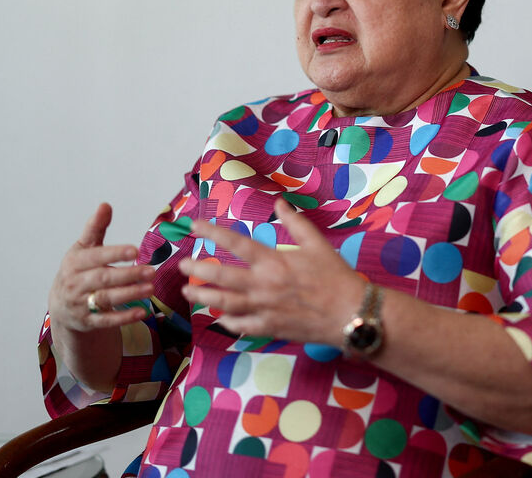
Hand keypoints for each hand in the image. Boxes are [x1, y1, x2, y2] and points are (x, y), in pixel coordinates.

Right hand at [47, 203, 154, 331]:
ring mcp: (80, 304)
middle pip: (103, 279)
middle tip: (152, 271)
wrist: (61, 306)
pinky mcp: (87, 322)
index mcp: (74, 263)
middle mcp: (75, 283)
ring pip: (106, 299)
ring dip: (130, 295)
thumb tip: (105, 205)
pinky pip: (106, 321)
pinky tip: (143, 312)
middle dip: (128, 275)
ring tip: (151, 288)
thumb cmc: (78, 271)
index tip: (135, 250)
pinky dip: (124, 317)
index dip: (115, 253)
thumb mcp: (83, 249)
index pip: (95, 257)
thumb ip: (95, 228)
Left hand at [179, 197, 363, 343]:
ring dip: (203, 296)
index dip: (211, 233)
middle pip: (221, 277)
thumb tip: (280, 203)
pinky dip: (227, 321)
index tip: (194, 226)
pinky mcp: (269, 328)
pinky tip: (219, 317)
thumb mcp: (318, 244)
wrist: (349, 313)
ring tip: (188, 292)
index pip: (235, 244)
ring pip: (224, 303)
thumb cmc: (335, 277)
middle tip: (182, 266)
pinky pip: (241, 326)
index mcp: (273, 261)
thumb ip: (295, 223)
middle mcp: (263, 285)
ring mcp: (264, 309)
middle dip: (197, 270)